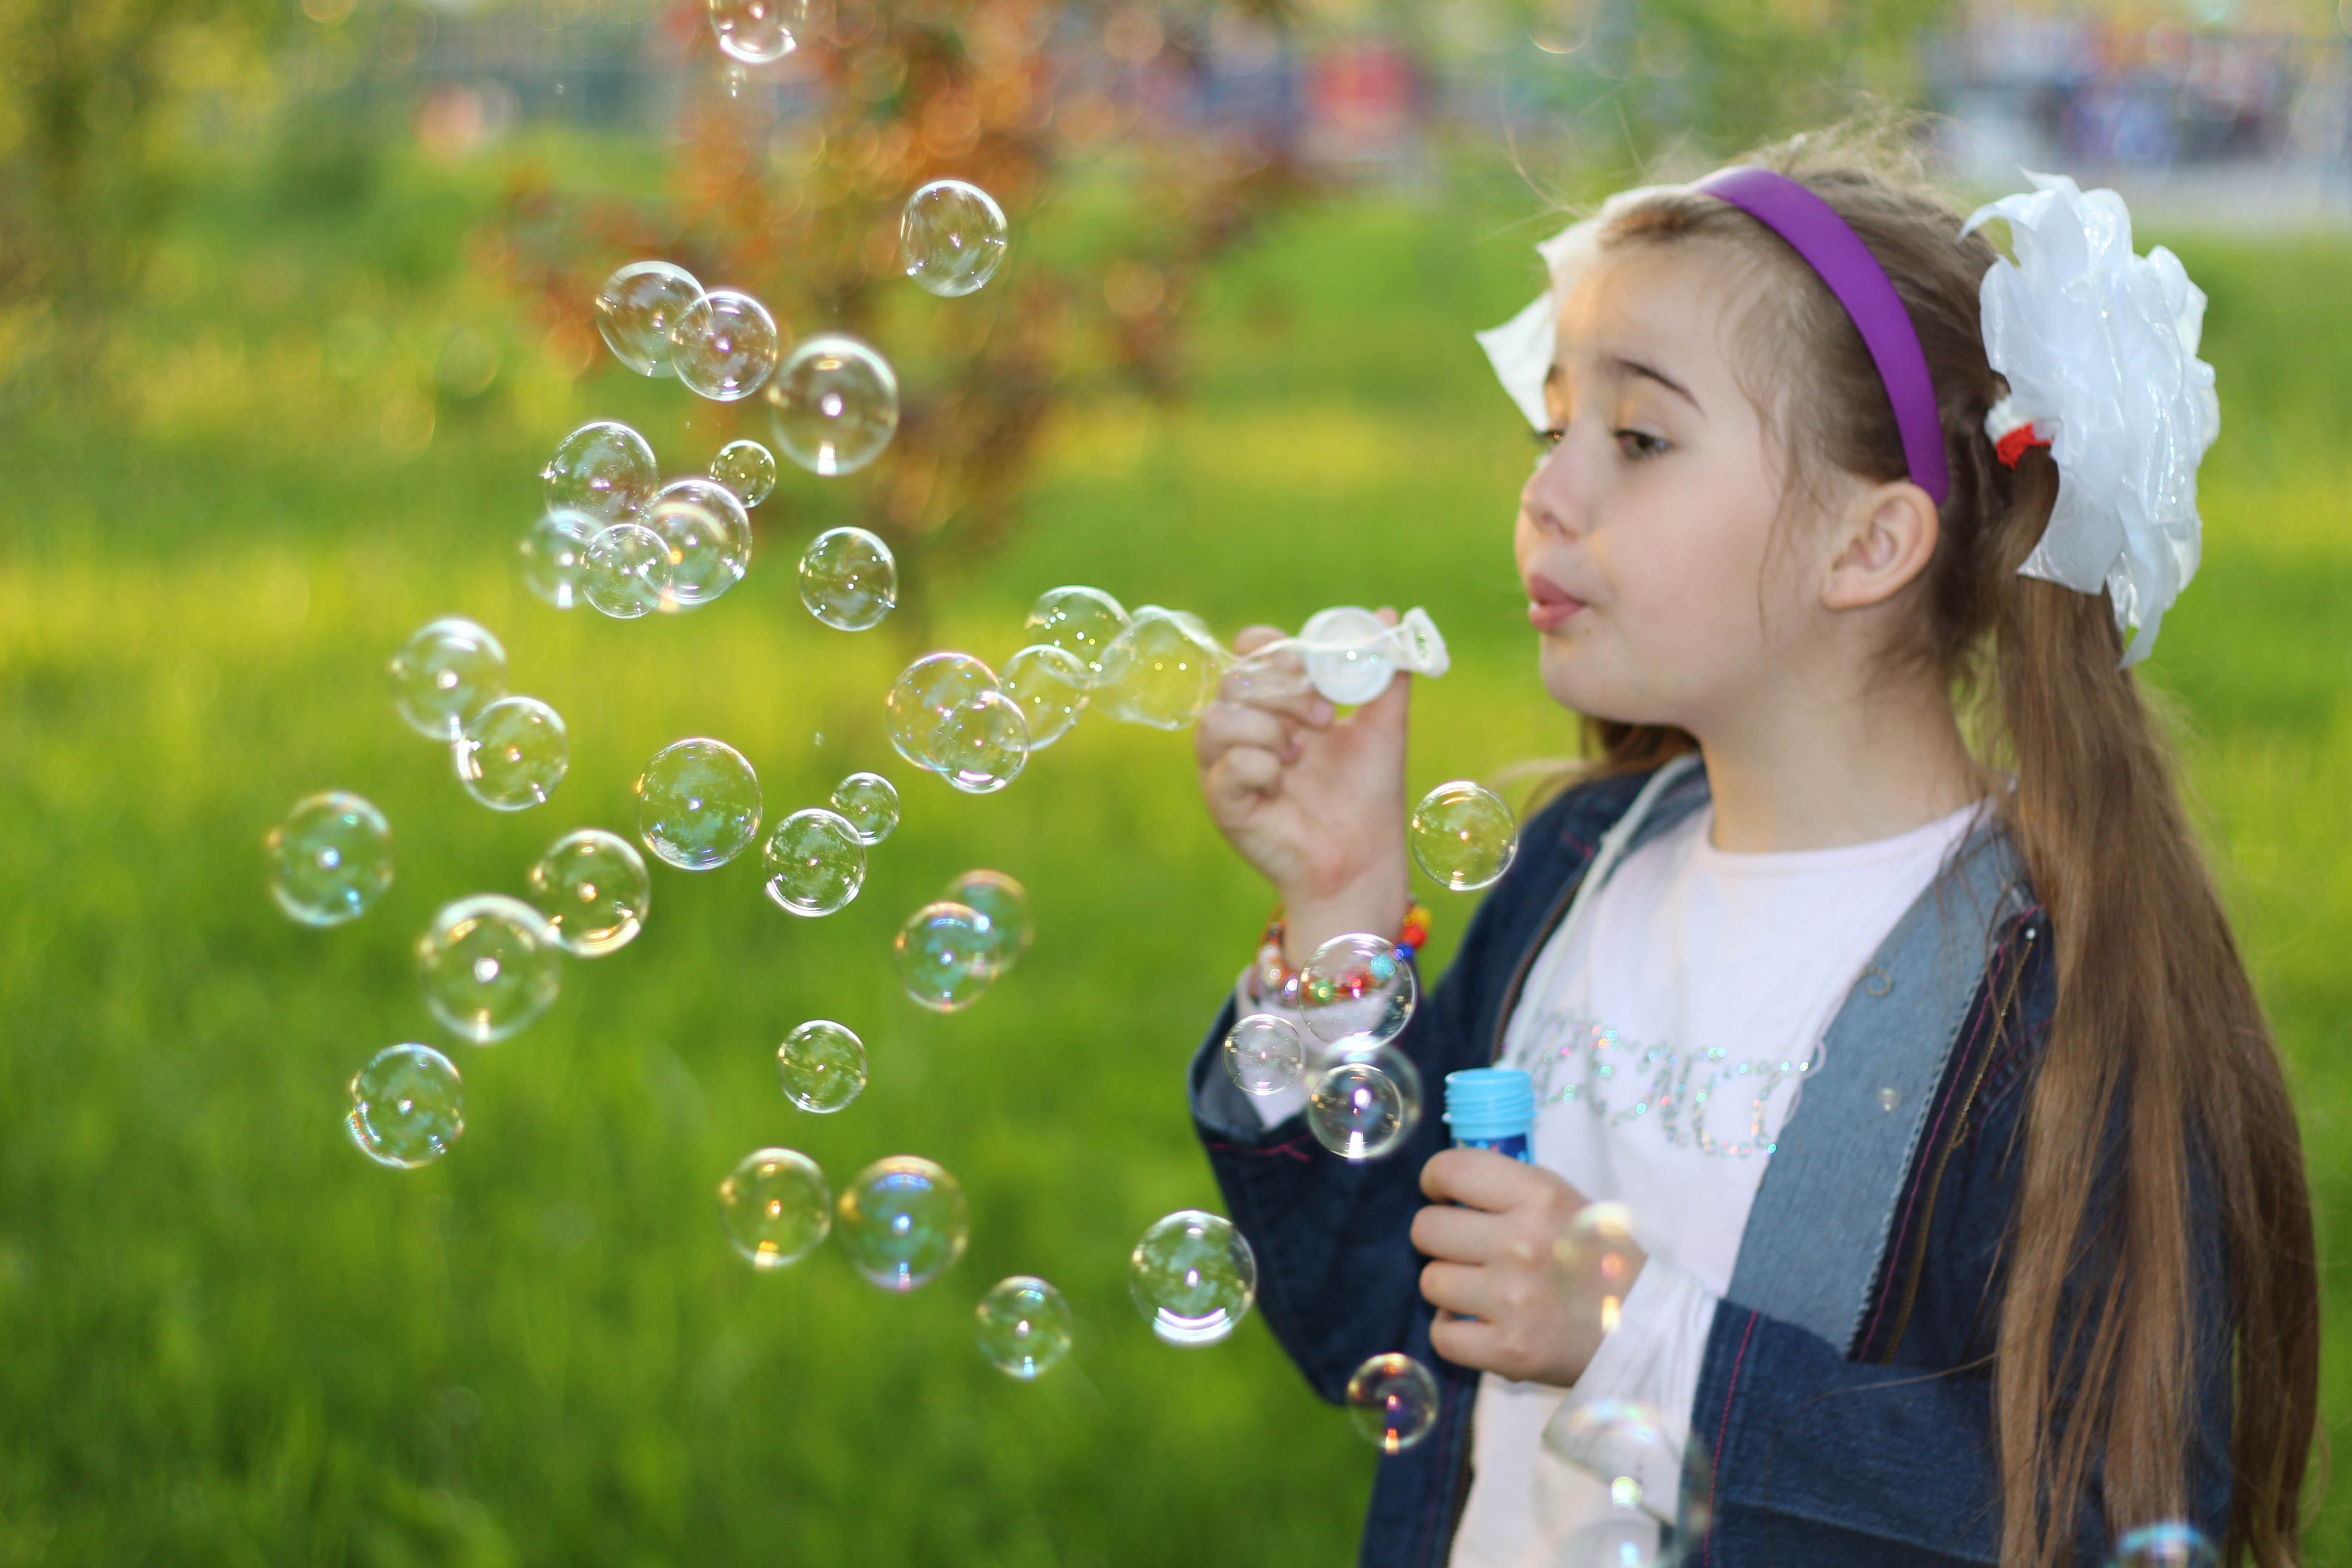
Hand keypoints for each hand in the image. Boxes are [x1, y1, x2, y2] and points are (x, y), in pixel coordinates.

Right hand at [1194, 617, 1409, 962]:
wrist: (1366, 861)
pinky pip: (1225, 768)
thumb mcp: (1383, 727)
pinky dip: (1258, 765)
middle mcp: (1243, 732)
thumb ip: (1384, 674)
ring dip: (1266, 728)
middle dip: (1282, 691)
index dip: (1273, 649)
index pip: (1249, 653)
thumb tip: (1391, 616)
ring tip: (1300, 755)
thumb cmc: (1368, 799)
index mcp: (1275, 706)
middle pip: (1233, 681)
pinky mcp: (1225, 806)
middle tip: (1323, 719)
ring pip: (1216, 721)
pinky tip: (1283, 782)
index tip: (1310, 666)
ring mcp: (1227, 769)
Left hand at [1411, 1149, 1645, 1386]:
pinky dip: (1453, 1331)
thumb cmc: (1598, 1257)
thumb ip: (1509, 1188)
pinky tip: (1478, 1323)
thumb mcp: (1565, 1200)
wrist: (1645, 1327)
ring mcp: (1513, 1301)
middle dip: (1441, 1238)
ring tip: (1481, 1289)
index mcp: (1540, 1197)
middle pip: (1427, 1228)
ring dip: (1449, 1286)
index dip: (1436, 1180)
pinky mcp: (1508, 1351)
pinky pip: (1441, 1335)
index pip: (1451, 1170)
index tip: (1444, 1195)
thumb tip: (1447, 1183)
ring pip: (1431, 1281)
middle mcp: (1522, 1244)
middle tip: (1467, 1249)